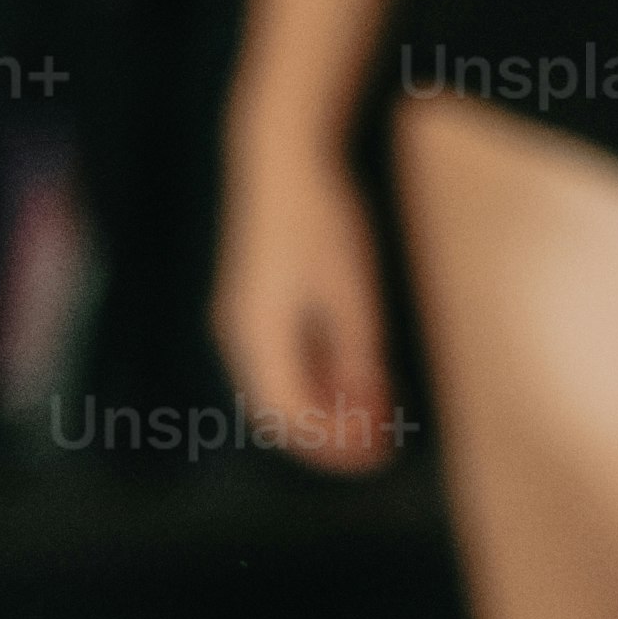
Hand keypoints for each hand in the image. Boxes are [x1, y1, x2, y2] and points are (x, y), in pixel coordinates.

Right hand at [213, 126, 405, 473]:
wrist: (283, 160)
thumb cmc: (322, 221)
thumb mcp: (352, 290)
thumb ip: (357, 352)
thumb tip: (365, 405)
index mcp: (257, 337)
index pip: (289, 417)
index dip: (330, 446)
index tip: (373, 458)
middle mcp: (239, 335)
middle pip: (280, 409)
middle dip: (328, 434)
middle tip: (378, 448)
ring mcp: (242, 320)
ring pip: (281, 385)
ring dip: (324, 407)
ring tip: (375, 416)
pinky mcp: (254, 304)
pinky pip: (281, 359)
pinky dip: (316, 378)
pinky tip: (356, 378)